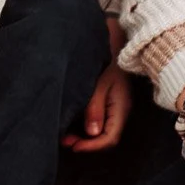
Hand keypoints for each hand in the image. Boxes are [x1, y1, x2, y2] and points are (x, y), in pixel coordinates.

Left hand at [65, 17, 130, 152]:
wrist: (113, 38)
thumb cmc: (107, 57)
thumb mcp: (99, 82)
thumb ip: (94, 107)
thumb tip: (92, 133)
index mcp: (120, 107)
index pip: (110, 138)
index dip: (91, 146)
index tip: (72, 146)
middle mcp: (119, 109)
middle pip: (105, 136)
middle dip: (85, 143)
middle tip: (63, 141)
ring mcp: (114, 104)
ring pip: (101, 129)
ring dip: (83, 134)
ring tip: (64, 134)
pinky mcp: (107, 98)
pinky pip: (98, 118)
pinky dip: (84, 124)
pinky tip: (71, 121)